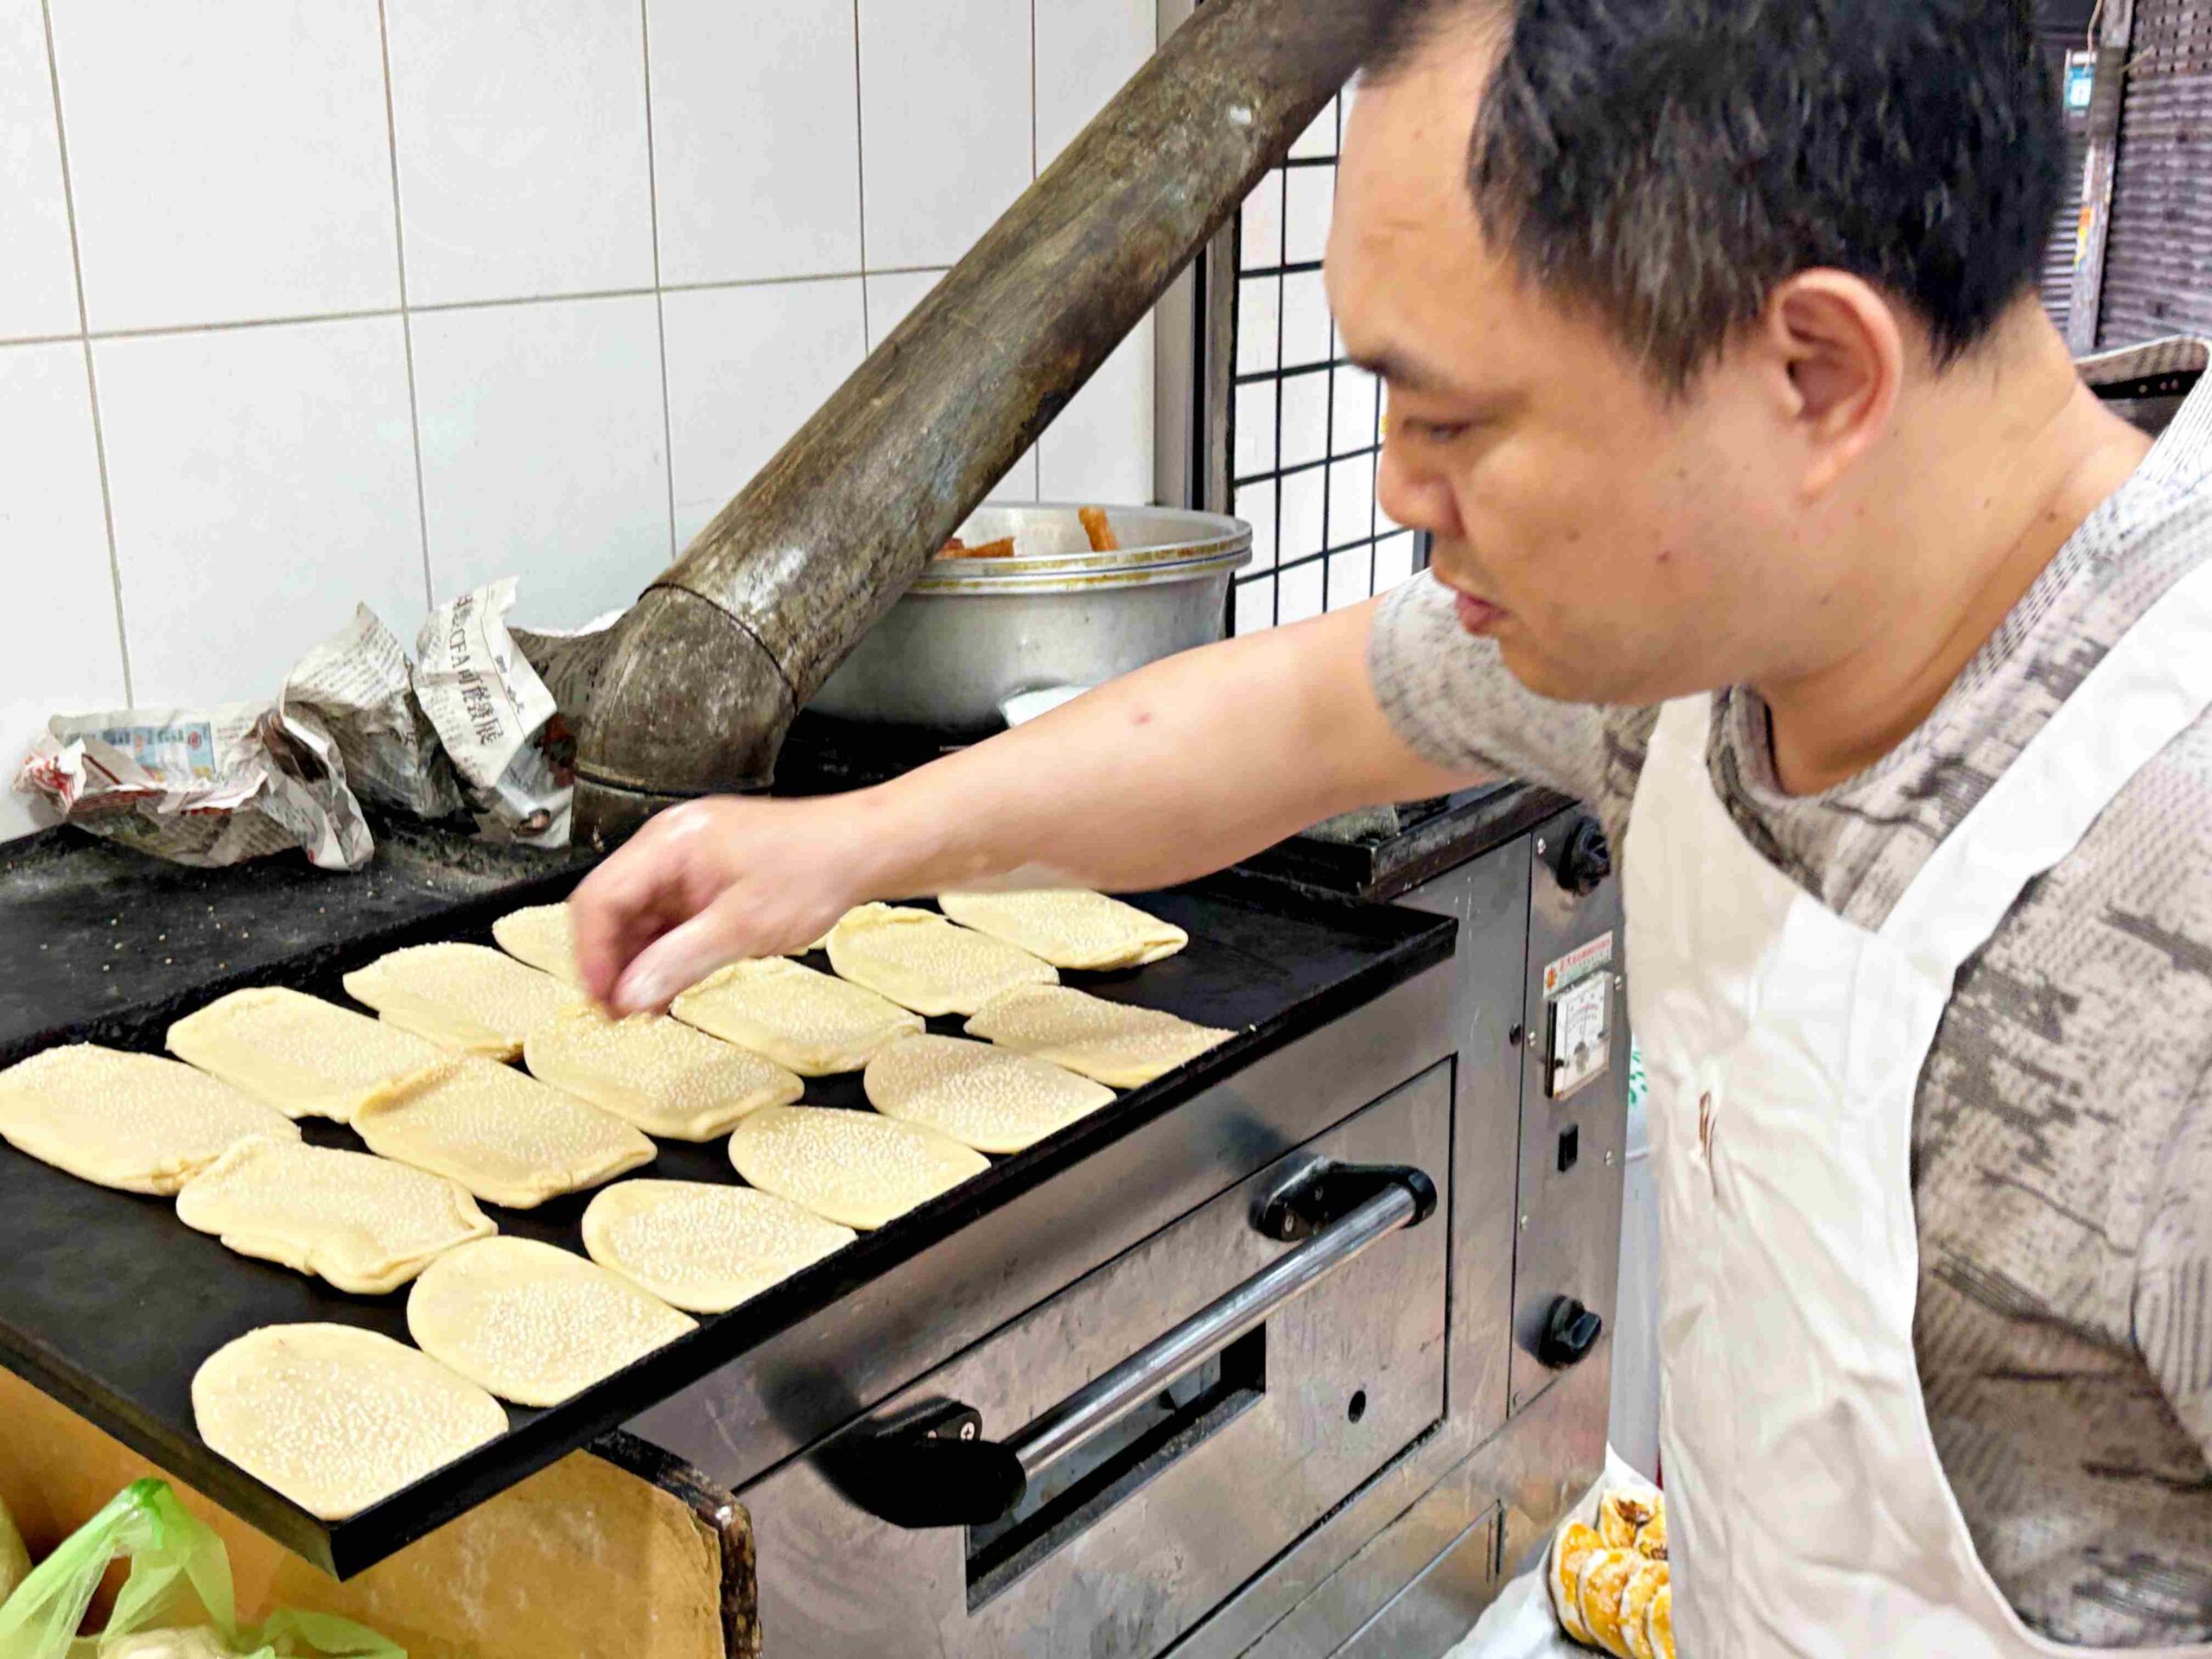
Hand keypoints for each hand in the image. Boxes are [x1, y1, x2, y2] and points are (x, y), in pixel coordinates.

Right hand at [568, 795, 878, 1013]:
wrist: (863, 850)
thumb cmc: (817, 867)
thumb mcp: (744, 926)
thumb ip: (681, 961)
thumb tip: (629, 994)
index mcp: (670, 843)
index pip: (601, 897)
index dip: (591, 954)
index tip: (601, 998)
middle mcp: (670, 846)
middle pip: (613, 907)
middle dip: (612, 962)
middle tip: (619, 1013)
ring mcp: (687, 863)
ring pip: (638, 918)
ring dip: (638, 962)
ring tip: (645, 1008)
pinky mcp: (705, 880)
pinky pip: (668, 919)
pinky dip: (664, 953)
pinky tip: (669, 986)